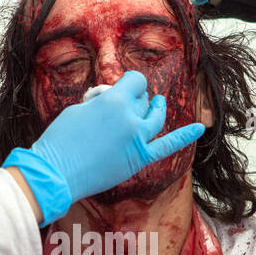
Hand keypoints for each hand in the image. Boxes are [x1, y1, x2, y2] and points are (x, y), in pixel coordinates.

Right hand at [2, 71, 204, 224]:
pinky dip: (184, 136)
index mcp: (115, 101)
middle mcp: (131, 118)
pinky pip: (168, 146)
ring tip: (157, 104)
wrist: (56, 173)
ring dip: (156, 109)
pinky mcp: (139, 159)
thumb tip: (114, 101)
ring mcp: (138, 140)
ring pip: (155, 118)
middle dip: (132, 100)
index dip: (128, 84)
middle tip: (118, 108)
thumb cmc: (60, 140)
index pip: (136, 81)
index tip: (119, 89)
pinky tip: (200, 128)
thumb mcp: (79, 109)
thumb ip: (103, 102)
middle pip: (143, 101)